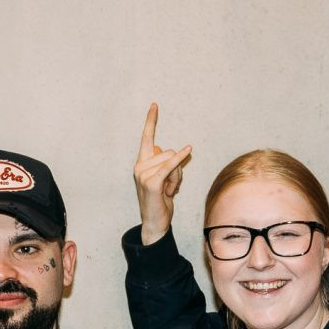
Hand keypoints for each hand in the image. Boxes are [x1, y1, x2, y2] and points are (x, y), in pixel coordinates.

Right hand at [134, 103, 193, 245]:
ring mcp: (143, 174)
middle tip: (170, 187)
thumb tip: (171, 150)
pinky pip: (170, 165)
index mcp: (141, 163)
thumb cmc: (160, 202)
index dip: (151, 121)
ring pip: (172, 160)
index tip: (154, 105)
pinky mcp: (151, 182)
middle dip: (176, 167)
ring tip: (169, 191)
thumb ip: (165, 163)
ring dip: (177, 176)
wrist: (155, 223)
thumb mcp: (164, 180)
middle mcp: (139, 166)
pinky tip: (189, 150)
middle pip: (168, 151)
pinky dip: (180, 159)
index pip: (146, 137)